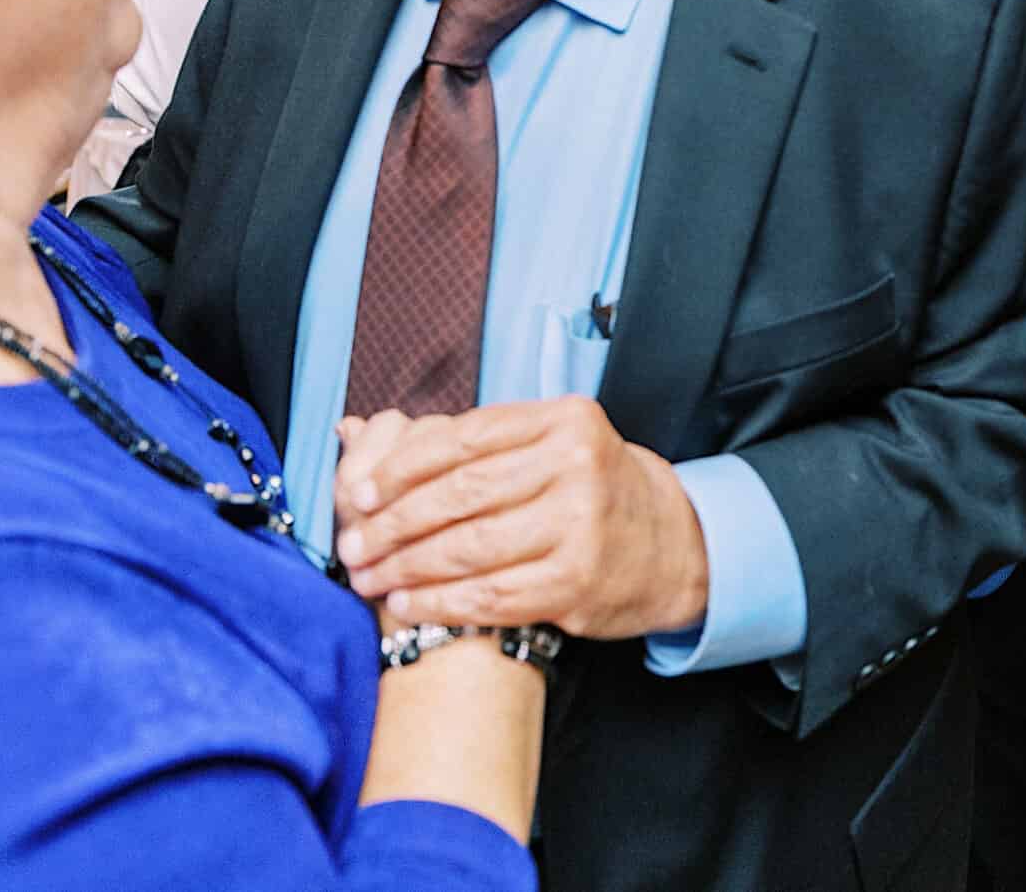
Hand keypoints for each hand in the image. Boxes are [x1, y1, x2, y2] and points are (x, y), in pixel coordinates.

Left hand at [335, 397, 709, 639]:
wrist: (672, 543)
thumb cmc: (591, 488)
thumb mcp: (550, 442)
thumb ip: (468, 441)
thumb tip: (354, 430)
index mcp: (563, 421)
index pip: (463, 440)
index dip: (401, 469)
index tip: (362, 493)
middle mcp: (576, 467)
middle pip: (461, 495)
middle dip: (394, 524)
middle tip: (352, 544)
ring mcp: (580, 527)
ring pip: (470, 548)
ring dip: (407, 567)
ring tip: (369, 577)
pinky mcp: (578, 583)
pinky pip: (492, 595)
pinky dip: (441, 602)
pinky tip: (409, 604)